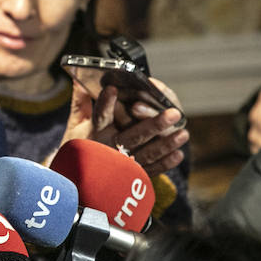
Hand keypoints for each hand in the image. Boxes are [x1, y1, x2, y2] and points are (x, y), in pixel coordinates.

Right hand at [60, 79, 188, 177]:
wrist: (79, 182)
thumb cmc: (80, 147)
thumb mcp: (77, 125)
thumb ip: (81, 102)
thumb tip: (79, 78)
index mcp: (95, 133)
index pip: (100, 116)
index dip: (106, 103)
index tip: (113, 88)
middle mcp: (108, 150)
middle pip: (133, 136)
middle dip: (155, 125)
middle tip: (174, 113)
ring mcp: (121, 165)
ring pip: (146, 154)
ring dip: (166, 144)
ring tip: (183, 133)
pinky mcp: (131, 177)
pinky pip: (150, 170)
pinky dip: (165, 163)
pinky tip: (178, 154)